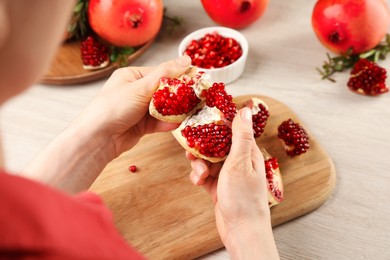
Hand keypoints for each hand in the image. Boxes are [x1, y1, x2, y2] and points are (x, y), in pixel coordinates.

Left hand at [23, 56, 191, 192]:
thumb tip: (186, 59)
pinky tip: (179, 124)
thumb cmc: (113, 107)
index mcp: (133, 76)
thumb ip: (165, 74)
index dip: (180, 76)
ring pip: (164, 108)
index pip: (161, 73)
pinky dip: (169, 123)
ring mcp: (139, 109)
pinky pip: (160, 122)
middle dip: (180, 95)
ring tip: (193, 111)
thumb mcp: (140, 87)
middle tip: (198, 97)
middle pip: (165, 91)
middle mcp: (137, 91)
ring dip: (176, 111)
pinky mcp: (142, 126)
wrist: (97, 139)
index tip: (197, 79)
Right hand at [187, 108, 278, 258]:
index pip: (232, 130)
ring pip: (208, 160)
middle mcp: (239, 161)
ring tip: (199, 174)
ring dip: (199, 165)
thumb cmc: (244, 197)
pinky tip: (198, 182)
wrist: (241, 230)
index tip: (201, 121)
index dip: (216, 125)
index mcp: (248, 152)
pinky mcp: (219, 186)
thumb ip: (241, 136)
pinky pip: (205, 175)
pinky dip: (199, 177)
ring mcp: (228, 175)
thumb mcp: (240, 162)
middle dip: (202, 148)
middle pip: (216, 145)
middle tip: (192, 152)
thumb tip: (246, 109)